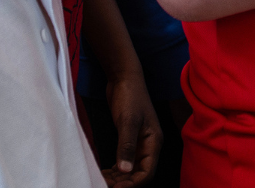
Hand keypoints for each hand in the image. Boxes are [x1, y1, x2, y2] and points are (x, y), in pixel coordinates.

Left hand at [101, 70, 161, 186]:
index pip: (147, 173)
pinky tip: (105, 171)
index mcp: (154, 141)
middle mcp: (148, 144)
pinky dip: (116, 169)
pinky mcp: (129, 138)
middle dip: (123, 182)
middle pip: (138, 173)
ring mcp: (139, 141)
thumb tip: (125, 171)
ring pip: (130, 168)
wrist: (124, 77)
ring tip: (101, 179)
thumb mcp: (128, 121)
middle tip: (103, 184)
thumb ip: (126, 146)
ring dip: (118, 177)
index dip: (132, 184)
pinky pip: (124, 160)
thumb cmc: (129, 96)